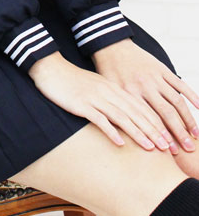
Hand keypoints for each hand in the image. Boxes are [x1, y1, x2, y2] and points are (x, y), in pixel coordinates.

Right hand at [28, 50, 180, 150]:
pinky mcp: (81, 104)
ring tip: (150, 147)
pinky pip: (99, 119)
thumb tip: (123, 117)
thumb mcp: (96, 87)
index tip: (166, 137)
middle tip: (166, 147)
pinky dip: (111, 131)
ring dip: (137, 132)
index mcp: (113, 88)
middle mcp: (108, 92)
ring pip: (122, 117)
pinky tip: (119, 143)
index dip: (154, 122)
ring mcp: (95, 97)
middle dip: (152, 130)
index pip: (139, 106)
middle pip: (135, 113)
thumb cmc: (72, 81)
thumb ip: (110, 99)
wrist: (51, 68)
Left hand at [90, 38, 198, 154]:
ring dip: (188, 118)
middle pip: (166, 114)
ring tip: (195, 134)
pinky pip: (179, 83)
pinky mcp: (161, 68)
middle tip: (188, 148)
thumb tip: (129, 135)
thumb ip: (120, 111)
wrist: (111, 47)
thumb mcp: (110, 93)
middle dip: (179, 133)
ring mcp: (155, 77)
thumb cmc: (108, 73)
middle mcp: (144, 86)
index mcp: (130, 94)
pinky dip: (191, 95)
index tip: (170, 151)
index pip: (149, 120)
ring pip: (176, 101)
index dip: (161, 137)